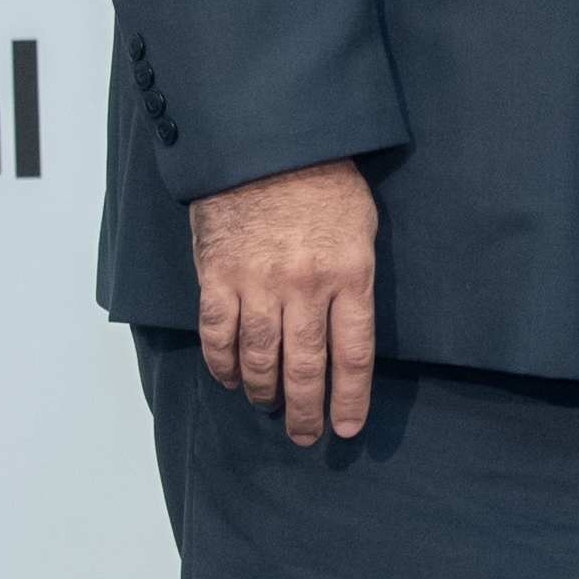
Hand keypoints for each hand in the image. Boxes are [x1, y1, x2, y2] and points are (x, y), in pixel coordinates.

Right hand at [189, 156, 378, 444]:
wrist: (265, 142)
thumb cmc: (322, 178)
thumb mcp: (361, 225)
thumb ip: (354, 276)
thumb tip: (347, 324)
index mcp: (349, 276)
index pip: (353, 355)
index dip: (349, 399)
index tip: (346, 429)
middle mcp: (305, 288)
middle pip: (306, 368)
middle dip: (306, 410)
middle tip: (305, 436)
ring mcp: (258, 284)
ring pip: (259, 358)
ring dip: (264, 391)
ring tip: (270, 406)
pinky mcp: (217, 277)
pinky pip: (218, 335)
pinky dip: (223, 364)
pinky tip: (231, 378)